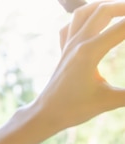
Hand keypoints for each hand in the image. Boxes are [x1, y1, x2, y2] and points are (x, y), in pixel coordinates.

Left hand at [32, 0, 124, 131]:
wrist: (45, 115)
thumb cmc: (74, 110)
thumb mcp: (109, 101)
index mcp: (89, 52)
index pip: (122, 27)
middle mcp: (77, 43)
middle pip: (103, 10)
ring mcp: (68, 46)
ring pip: (83, 12)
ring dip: (103, 6)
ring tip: (121, 11)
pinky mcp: (63, 51)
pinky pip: (70, 26)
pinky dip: (83, 18)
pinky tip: (93, 24)